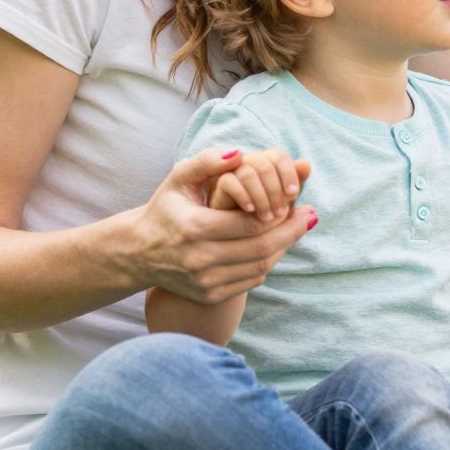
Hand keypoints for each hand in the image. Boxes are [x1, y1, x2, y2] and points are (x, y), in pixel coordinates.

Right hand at [120, 147, 315, 306]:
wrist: (138, 252)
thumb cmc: (166, 209)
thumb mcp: (178, 179)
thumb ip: (208, 161)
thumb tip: (240, 154)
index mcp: (194, 228)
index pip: (252, 224)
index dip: (281, 214)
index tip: (300, 203)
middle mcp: (199, 259)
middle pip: (261, 248)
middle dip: (292, 231)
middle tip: (310, 217)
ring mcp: (204, 281)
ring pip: (260, 266)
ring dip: (283, 248)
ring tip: (295, 230)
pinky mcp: (208, 295)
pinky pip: (250, 281)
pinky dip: (266, 263)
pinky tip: (273, 247)